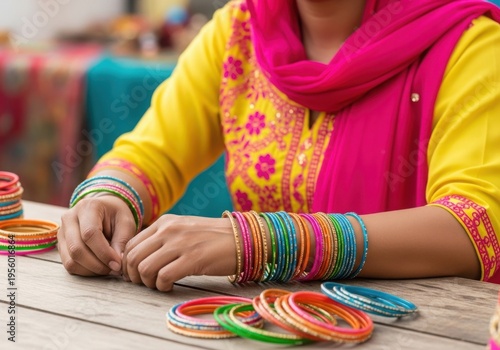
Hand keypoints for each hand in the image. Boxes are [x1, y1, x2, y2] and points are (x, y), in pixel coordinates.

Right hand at [58, 195, 135, 275]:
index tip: (117, 264)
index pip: (89, 234)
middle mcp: (70, 218)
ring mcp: (62, 232)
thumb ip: (122, 241)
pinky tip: (99, 267)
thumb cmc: (117, 215)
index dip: (104, 253)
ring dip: (91, 270)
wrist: (105, 210)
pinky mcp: (61, 244)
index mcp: (88, 207)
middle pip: (77, 248)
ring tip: (108, 268)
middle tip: (114, 269)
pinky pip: (69, 264)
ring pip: (71, 260)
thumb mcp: (126, 223)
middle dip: (98, 264)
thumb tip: (117, 263)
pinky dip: (85, 271)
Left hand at [122, 214, 236, 291]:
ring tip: (159, 285)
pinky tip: (170, 286)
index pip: (131, 244)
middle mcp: (169, 230)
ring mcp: (180, 243)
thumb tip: (139, 258)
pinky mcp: (192, 259)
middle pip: (133, 257)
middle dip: (134, 276)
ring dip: (148, 283)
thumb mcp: (184, 229)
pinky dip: (162, 286)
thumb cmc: (212, 238)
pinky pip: (163, 277)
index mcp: (165, 222)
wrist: (242, 238)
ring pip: (145, 268)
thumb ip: (162, 238)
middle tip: (145, 283)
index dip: (128, 264)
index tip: (136, 274)